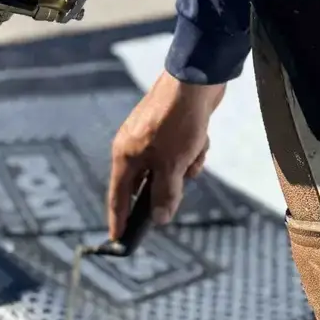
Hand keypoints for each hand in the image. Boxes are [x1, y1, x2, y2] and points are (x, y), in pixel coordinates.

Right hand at [109, 72, 225, 239]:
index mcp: (125, 156)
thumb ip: (165, 195)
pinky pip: (182, 153)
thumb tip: (160, 219)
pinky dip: (193, 151)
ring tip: (195, 150)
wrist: (195, 79)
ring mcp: (153, 137)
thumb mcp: (173, 165)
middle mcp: (134, 147)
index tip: (117, 239)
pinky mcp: (171, 129)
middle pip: (149, 184)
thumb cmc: (178, 122)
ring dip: (187, 166)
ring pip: (171, 169)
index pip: (118, 197)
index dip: (118, 220)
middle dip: (169, 185)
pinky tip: (201, 139)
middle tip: (180, 183)